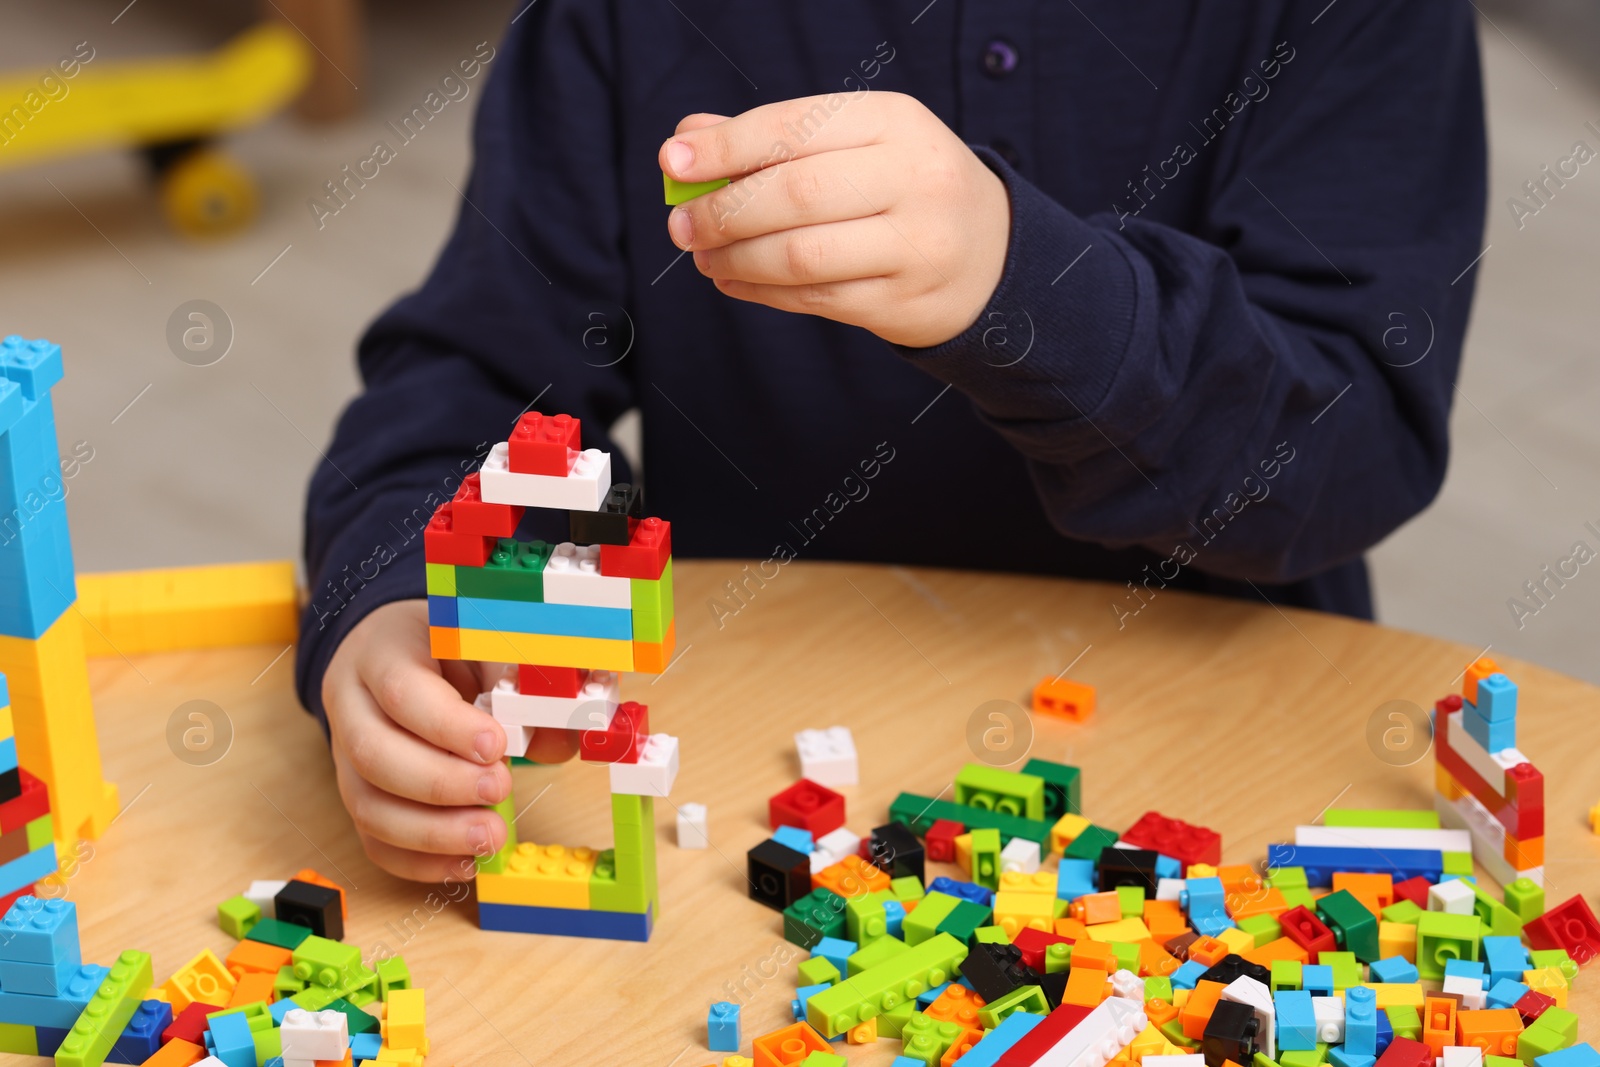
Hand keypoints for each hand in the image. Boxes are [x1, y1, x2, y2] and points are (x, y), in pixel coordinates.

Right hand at [321, 600, 577, 880]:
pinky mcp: (356, 792)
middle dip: (441, 784)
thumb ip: (517, 679)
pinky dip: (418, 861)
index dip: (447, 727)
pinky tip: (465, 862)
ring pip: (367, 805)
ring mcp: (345, 754)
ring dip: (431, 834)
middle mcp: (352, 705)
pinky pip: (372, 838)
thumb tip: (555, 741)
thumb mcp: (480, 638)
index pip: (401, 693)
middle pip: (374, 755)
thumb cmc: (442, 643)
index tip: (497, 747)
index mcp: (382, 653)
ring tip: (488, 837)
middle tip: (499, 790)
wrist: (393, 648)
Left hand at [659, 92, 1011, 347]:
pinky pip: (815, 298)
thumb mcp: (853, 143)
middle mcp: (914, 178)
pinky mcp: (904, 301)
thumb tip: (688, 136)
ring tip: (703, 256)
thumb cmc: (900, 186)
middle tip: (681, 224)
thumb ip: (773, 137)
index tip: (673, 160)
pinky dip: (761, 291)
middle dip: (724, 211)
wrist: (990, 255)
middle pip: (796, 194)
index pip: (796, 127)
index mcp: (896, 121)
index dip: (727, 146)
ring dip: (736, 259)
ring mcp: (916, 245)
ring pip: (801, 256)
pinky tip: (733, 280)